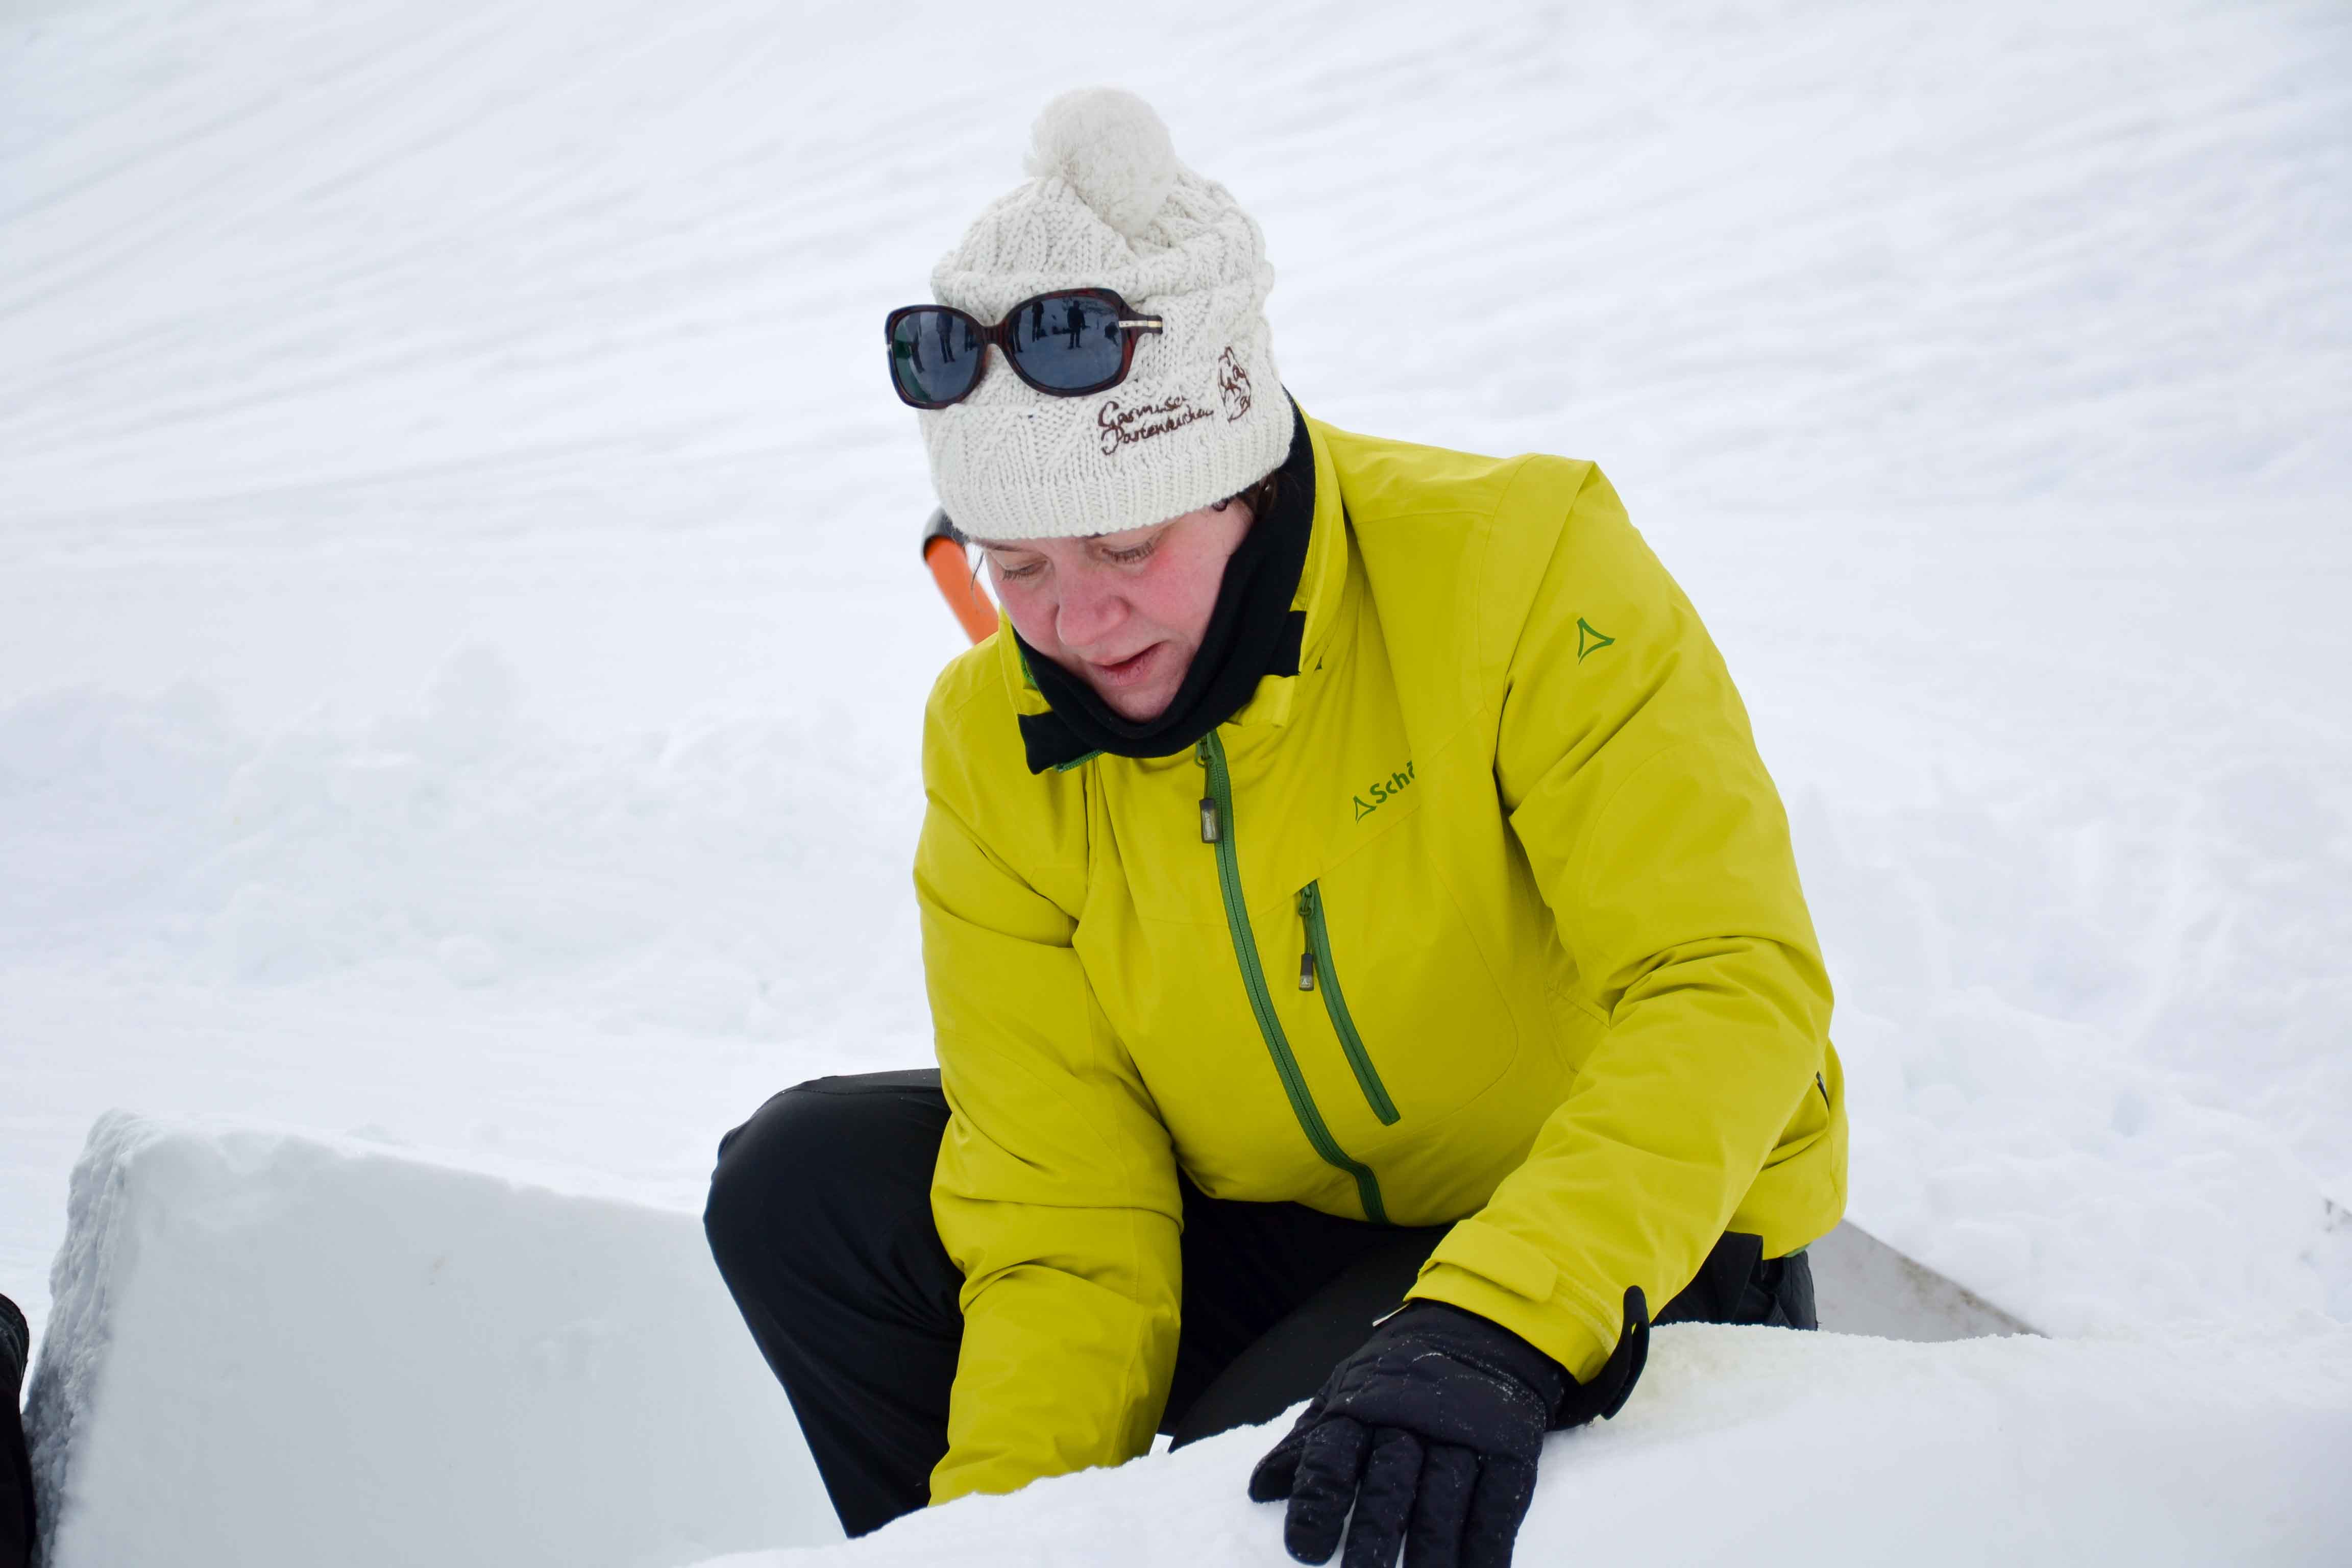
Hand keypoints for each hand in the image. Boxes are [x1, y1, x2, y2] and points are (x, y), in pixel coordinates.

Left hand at [1247, 1291, 1646, 1567]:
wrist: (1482, 1331)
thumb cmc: (1399, 1379)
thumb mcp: (1345, 1393)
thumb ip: (1307, 1443)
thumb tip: (1259, 1489)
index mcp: (1361, 1404)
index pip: (1331, 1455)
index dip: (1317, 1502)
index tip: (1305, 1550)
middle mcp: (1411, 1417)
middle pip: (1390, 1482)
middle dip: (1374, 1533)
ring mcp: (1465, 1432)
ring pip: (1444, 1498)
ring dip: (1431, 1551)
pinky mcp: (1509, 1450)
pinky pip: (1497, 1506)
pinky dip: (1486, 1548)